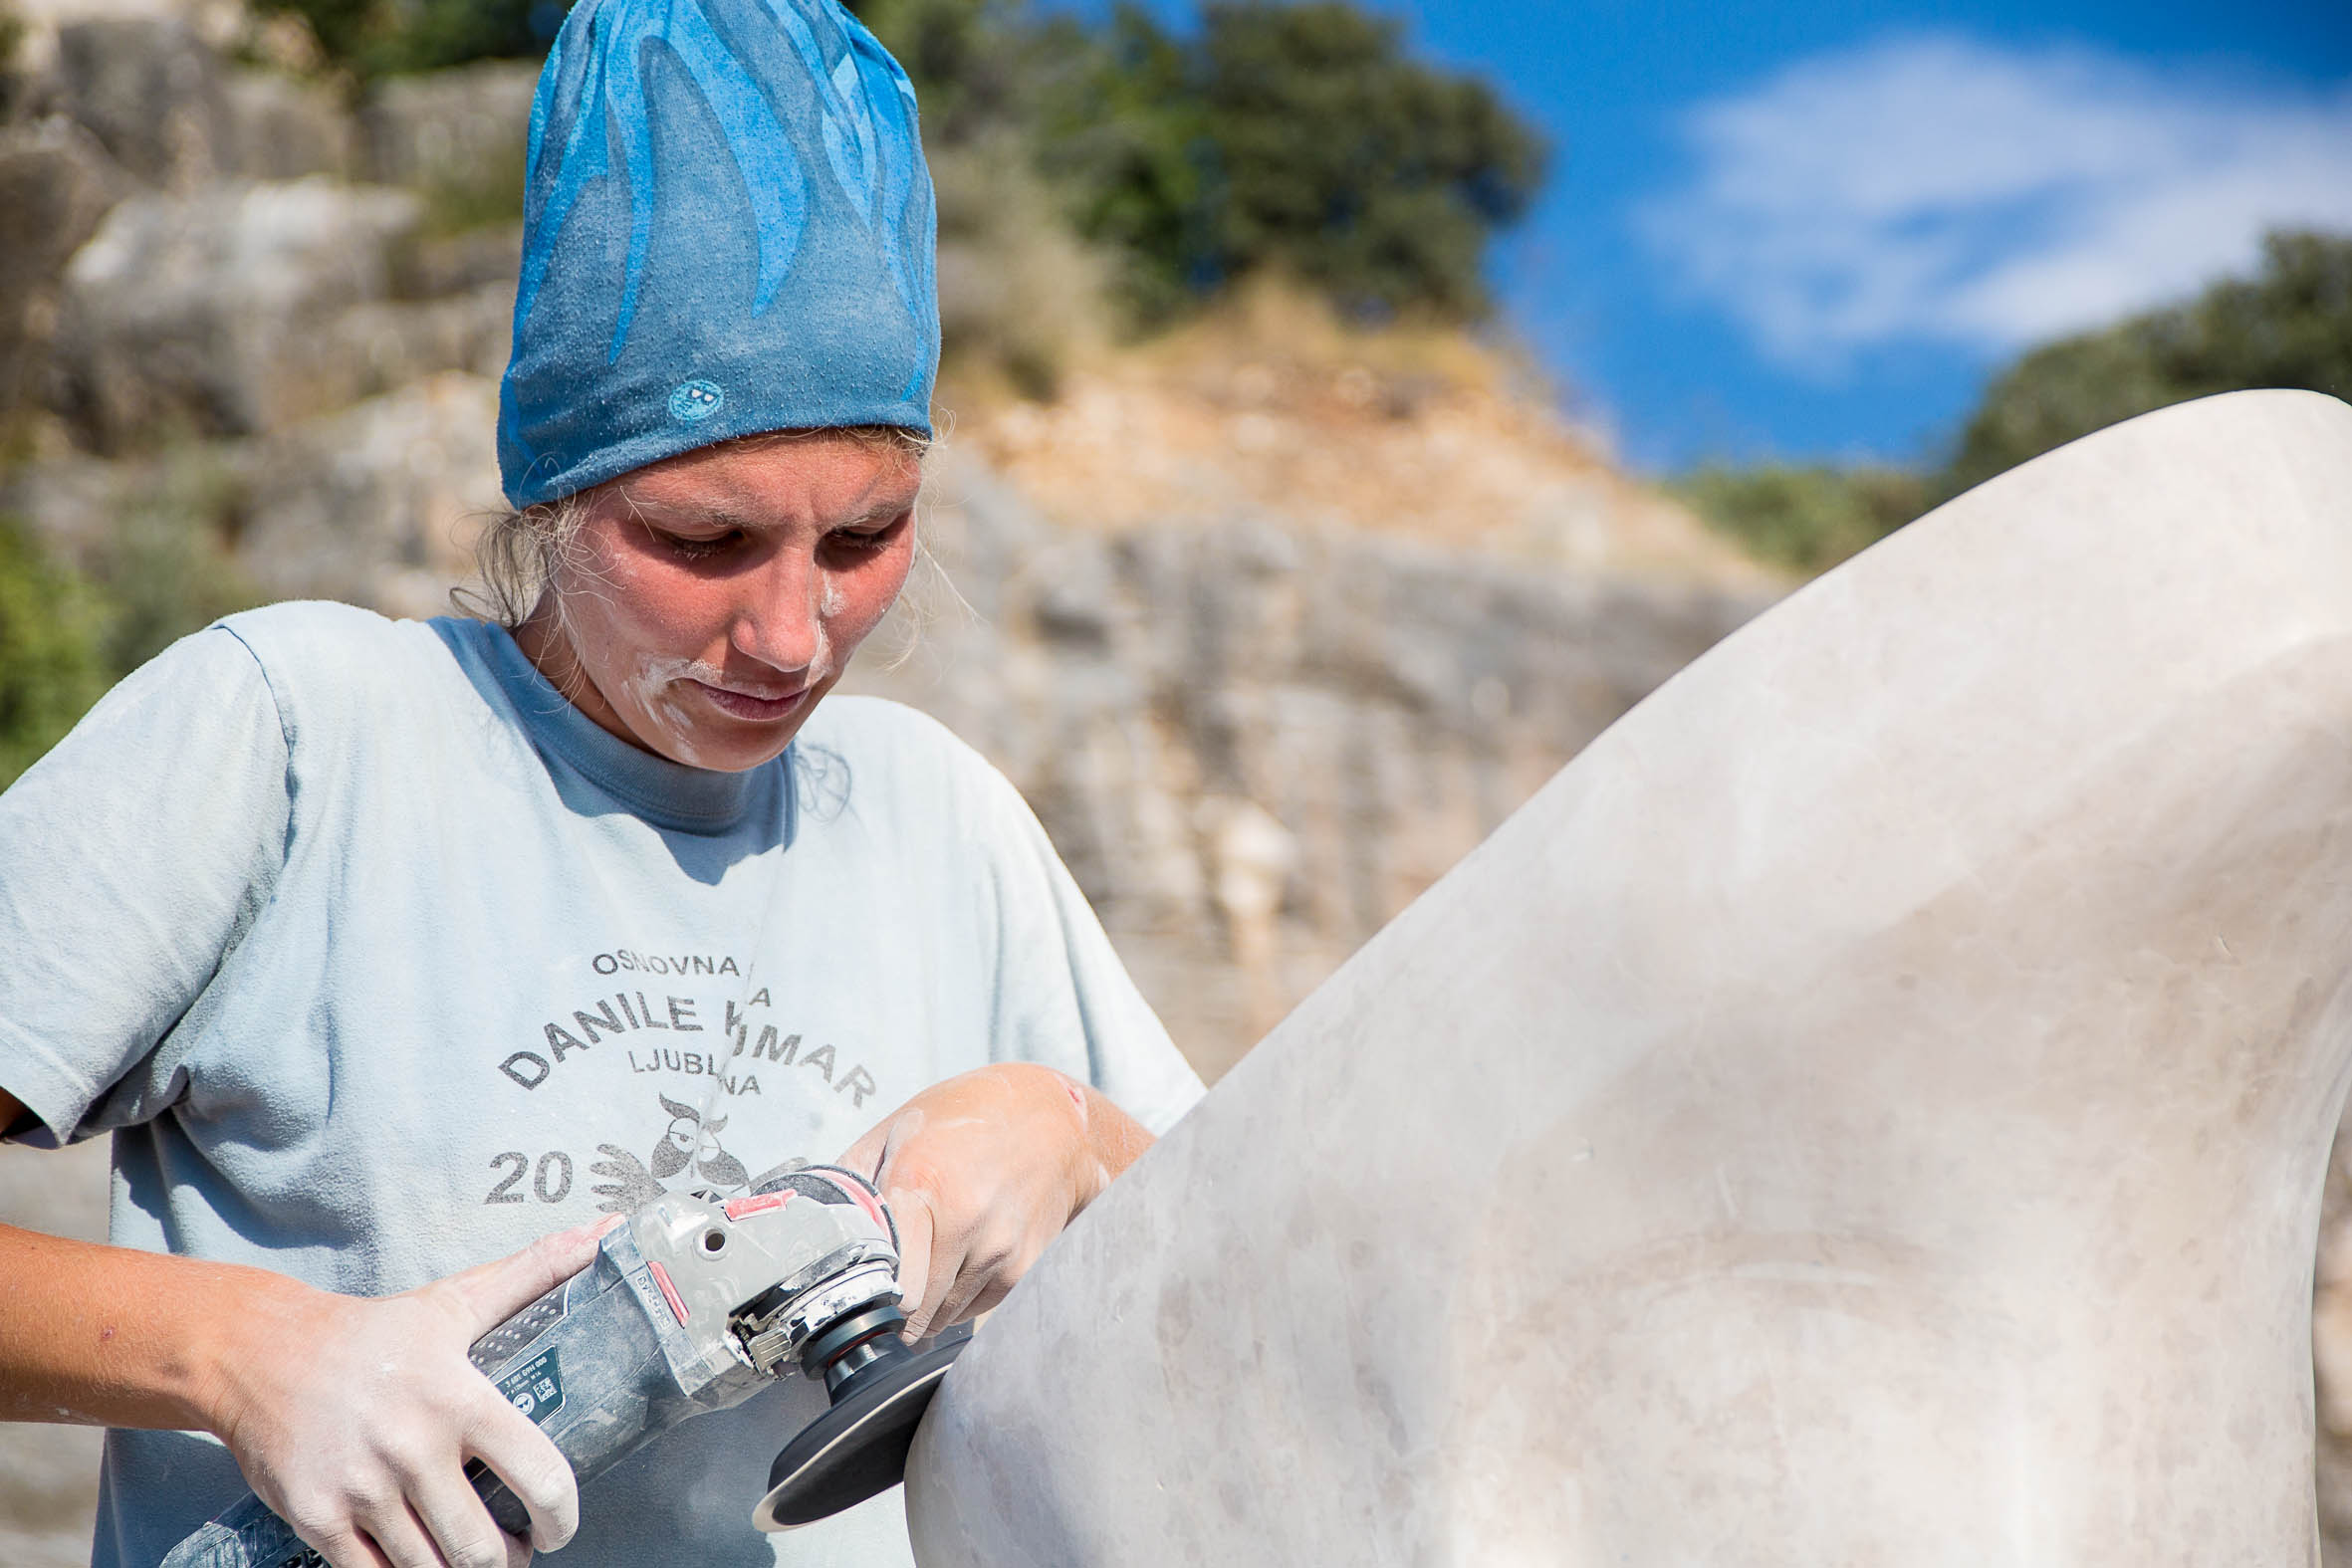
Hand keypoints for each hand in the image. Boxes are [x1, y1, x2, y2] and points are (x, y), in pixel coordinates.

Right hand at [203, 1215, 617, 1567]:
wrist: (260, 1354)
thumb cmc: (373, 1332)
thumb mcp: (456, 1300)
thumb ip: (536, 1271)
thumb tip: (608, 1231)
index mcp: (459, 1398)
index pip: (539, 1478)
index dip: (563, 1517)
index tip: (561, 1526)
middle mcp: (413, 1449)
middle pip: (483, 1546)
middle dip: (511, 1559)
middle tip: (518, 1549)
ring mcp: (362, 1491)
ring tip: (475, 1558)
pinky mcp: (317, 1520)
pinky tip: (419, 1561)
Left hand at [839, 1064, 1152, 1337]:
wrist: (1055, 1120)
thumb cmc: (966, 1119)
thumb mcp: (897, 1130)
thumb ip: (853, 1182)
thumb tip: (811, 1229)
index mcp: (921, 1185)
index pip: (887, 1284)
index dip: (867, 1301)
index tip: (857, 1300)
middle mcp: (965, 1222)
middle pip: (914, 1313)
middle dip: (893, 1312)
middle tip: (883, 1293)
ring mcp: (1000, 1249)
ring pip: (944, 1319)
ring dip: (927, 1307)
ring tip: (926, 1265)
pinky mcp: (1026, 1266)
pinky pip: (976, 1311)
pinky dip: (959, 1301)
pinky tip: (959, 1262)